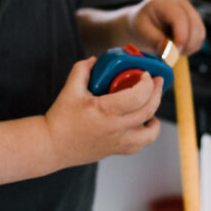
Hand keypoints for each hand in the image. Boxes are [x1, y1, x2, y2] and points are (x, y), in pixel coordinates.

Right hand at [45, 57, 163, 166]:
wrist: (52, 145)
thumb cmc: (60, 119)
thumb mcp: (70, 88)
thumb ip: (83, 69)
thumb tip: (96, 60)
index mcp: (105, 110)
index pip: (137, 96)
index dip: (147, 83)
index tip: (145, 74)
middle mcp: (115, 127)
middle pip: (149, 110)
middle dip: (157, 92)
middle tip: (158, 82)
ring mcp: (118, 142)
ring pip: (150, 133)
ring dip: (156, 117)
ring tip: (153, 105)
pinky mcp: (116, 150)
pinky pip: (140, 145)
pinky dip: (146, 134)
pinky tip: (143, 124)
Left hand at [126, 0, 205, 55]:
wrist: (144, 21)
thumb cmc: (141, 23)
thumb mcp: (141, 30)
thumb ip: (154, 40)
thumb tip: (168, 52)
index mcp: (166, 3)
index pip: (180, 18)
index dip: (181, 36)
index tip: (175, 51)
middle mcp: (182, 5)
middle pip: (194, 25)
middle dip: (186, 44)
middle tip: (171, 54)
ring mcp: (191, 13)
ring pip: (199, 33)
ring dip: (189, 47)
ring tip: (173, 50)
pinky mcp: (195, 23)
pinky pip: (200, 38)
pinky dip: (191, 47)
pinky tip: (178, 47)